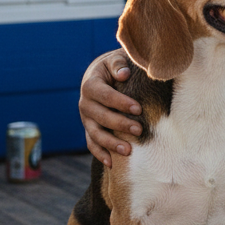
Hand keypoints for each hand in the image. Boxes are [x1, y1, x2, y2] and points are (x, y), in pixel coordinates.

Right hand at [79, 50, 141, 165]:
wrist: (103, 75)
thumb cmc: (115, 67)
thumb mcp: (115, 61)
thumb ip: (118, 64)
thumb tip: (123, 73)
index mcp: (90, 84)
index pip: (104, 95)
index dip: (120, 102)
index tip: (138, 108)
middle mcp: (85, 103)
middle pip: (100, 117)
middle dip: (120, 124)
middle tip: (139, 129)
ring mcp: (86, 119)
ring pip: (95, 134)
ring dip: (110, 144)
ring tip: (128, 150)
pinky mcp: (90, 129)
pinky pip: (92, 144)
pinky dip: (100, 154)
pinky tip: (111, 163)